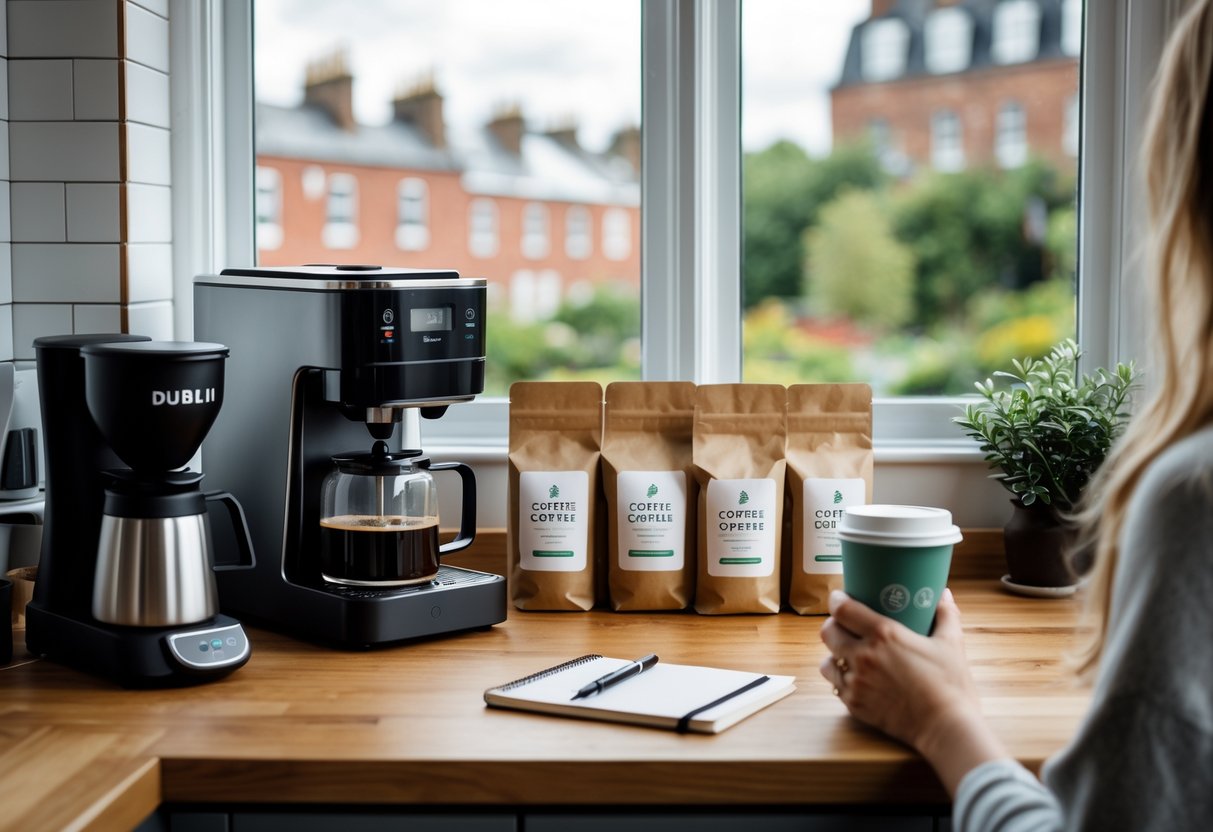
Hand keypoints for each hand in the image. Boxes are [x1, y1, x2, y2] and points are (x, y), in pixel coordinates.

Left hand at [820, 588, 1006, 794]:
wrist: (946, 728)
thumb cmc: (950, 685)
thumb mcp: (951, 644)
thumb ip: (946, 615)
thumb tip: (944, 595)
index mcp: (884, 635)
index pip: (843, 610)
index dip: (836, 601)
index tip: (839, 598)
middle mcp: (863, 656)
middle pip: (828, 632)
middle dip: (833, 625)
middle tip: (845, 626)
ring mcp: (856, 682)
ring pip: (827, 660)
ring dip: (835, 654)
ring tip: (849, 654)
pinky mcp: (854, 704)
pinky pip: (836, 685)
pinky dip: (842, 679)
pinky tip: (856, 677)